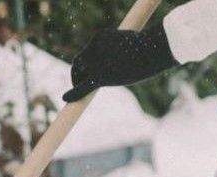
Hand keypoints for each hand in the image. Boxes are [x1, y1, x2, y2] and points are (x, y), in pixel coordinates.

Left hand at [63, 23, 178, 102]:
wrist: (151, 51)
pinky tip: (65, 99)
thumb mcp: (129, 45)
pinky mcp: (101, 76)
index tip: (86, 70)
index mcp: (100, 37)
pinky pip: (83, 86)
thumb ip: (118, 52)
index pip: (88, 51)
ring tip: (77, 90)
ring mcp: (97, 62)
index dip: (85, 62)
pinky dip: (74, 93)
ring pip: (80, 73)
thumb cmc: (147, 48)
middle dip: (77, 73)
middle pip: (79, 61)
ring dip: (77, 81)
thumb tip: (121, 65)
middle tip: (79, 81)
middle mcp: (94, 48)